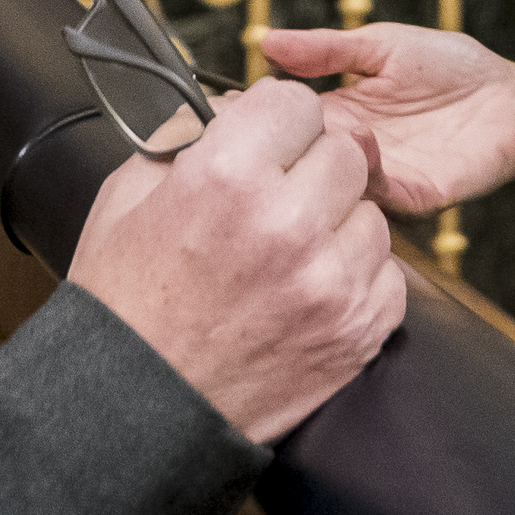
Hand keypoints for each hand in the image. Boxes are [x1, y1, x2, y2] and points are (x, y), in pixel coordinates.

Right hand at [66, 79, 406, 442]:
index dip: (278, 119)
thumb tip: (235, 108)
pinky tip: (308, 288)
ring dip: (338, 222)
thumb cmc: (126, 303)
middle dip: (312, 164)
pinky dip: (354, 276)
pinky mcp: (358, 330)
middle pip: (345, 151)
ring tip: (289, 250)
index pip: (296, 102)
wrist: (140, 411)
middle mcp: (288, 224)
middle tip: (278, 194)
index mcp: (226, 178)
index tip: (267, 139)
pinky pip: (387, 273)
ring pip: (371, 212)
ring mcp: (331, 282)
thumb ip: (184, 135)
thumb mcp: (126, 196)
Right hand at [256, 22, 514, 214]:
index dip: (257, 122)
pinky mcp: (418, 195)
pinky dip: (367, 178)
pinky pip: (383, 197)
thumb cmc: (453, 69)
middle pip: (301, 166)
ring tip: (313, 137)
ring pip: (334, 188)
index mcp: (339, 119)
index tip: (224, 110)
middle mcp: (354, 155)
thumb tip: (264, 40)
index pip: (286, 129)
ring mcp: (384, 180)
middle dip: (277, 155)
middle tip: (254, 136)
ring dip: (321, 168)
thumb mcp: (380, 46)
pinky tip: (362, 149)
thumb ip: (326, 49)